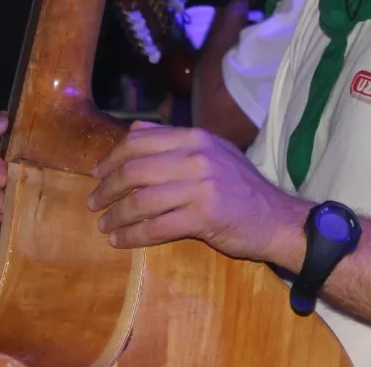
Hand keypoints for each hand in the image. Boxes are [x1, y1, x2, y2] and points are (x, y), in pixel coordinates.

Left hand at [89, 122, 307, 265]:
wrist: (276, 218)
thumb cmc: (241, 187)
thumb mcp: (212, 152)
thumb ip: (174, 141)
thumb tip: (134, 130)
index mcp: (196, 138)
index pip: (140, 141)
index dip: (111, 158)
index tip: (97, 174)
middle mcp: (197, 157)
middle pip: (135, 170)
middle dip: (107, 188)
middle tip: (93, 203)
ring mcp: (201, 186)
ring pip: (141, 200)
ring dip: (116, 215)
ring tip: (104, 226)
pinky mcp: (204, 216)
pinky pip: (156, 226)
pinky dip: (132, 235)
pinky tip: (120, 241)